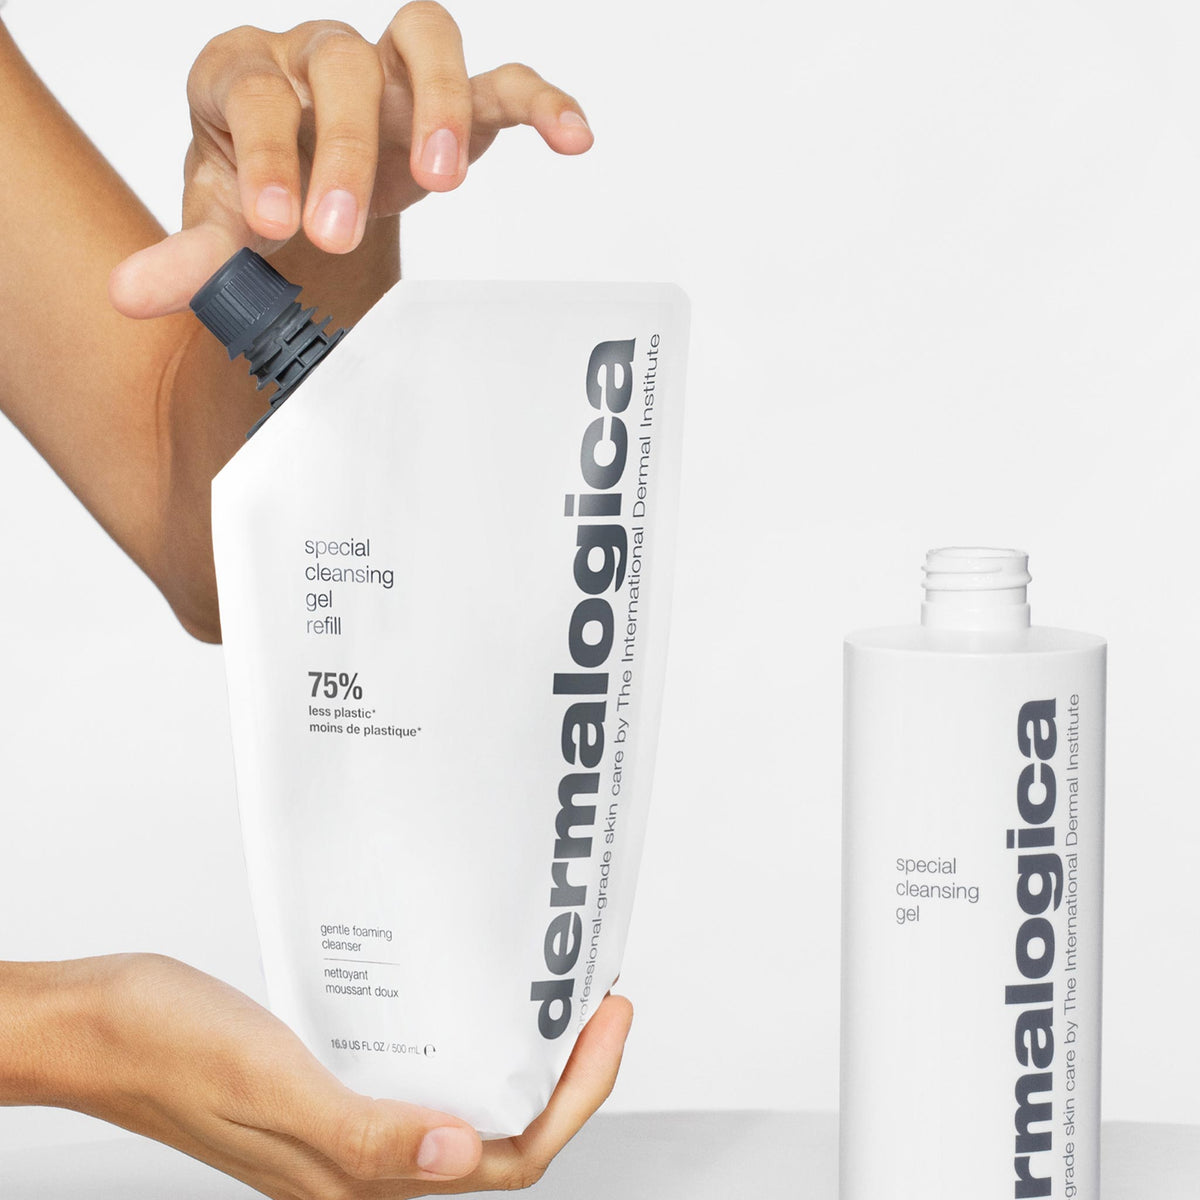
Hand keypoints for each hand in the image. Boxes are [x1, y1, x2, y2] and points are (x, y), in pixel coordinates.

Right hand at [8, 955, 631, 1197]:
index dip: (576, 1097)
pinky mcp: (337, 1086)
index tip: (608, 1020)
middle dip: (568, 1075)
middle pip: (502, 1137)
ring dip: (523, 1058)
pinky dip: (466, 1041)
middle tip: (599, 998)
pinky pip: (424, 1075)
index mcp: (360, 1180)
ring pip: (468, 1107)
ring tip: (552, 994)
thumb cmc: (170, 1052)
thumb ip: (364, 1135)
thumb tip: (457, 1159)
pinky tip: (472, 994)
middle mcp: (366, 1162)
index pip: (508, 1159)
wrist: (103, 1027)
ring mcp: (352, 1124)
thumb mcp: (272, 1087)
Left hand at [109, 3, 592, 318]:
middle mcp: (317, 58)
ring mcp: (388, 72)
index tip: (272, 223)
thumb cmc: (262, 194)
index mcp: (246, 75)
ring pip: (425, 36)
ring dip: (439, 104)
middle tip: (339, 231)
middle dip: (343, 150)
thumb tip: (130, 293)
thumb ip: (188, 256)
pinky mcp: (449, 100)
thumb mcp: (220, 226)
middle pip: (338, 62)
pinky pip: (503, 78)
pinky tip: (570, 137)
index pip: (256, 92)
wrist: (307, 189)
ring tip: (443, 181)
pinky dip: (539, 100)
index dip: (265, 152)